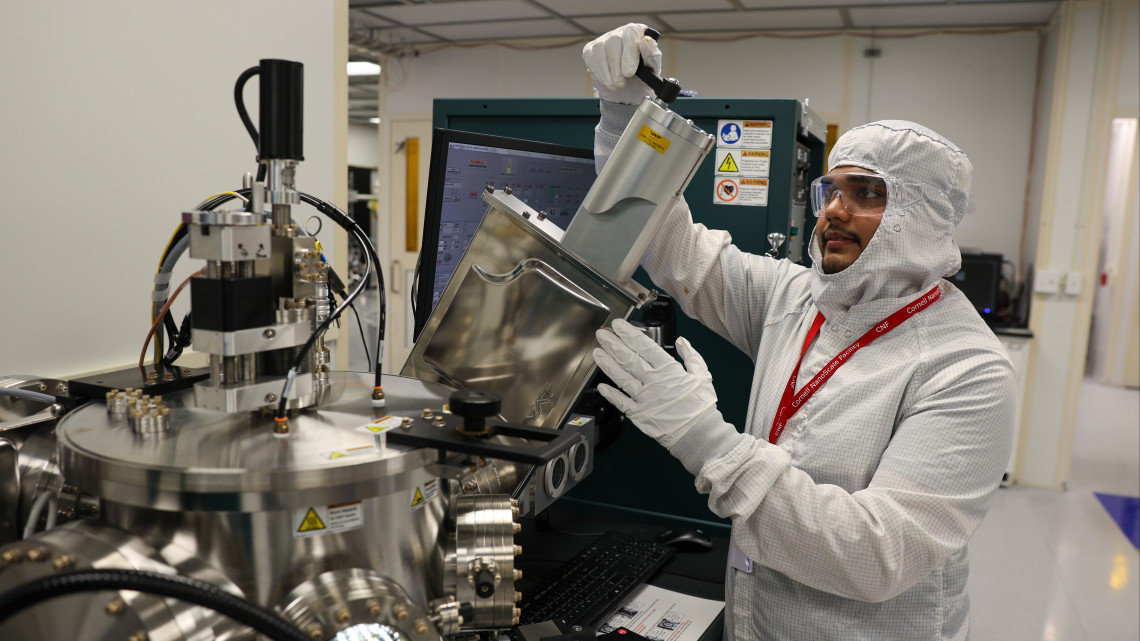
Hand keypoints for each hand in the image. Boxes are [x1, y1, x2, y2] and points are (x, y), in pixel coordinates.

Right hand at [582, 23, 661, 104]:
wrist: (628, 94)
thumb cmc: (642, 78)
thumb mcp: (652, 70)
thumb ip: (652, 56)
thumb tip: (647, 41)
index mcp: (637, 33)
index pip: (631, 32)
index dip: (629, 52)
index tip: (629, 73)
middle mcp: (620, 32)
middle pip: (614, 40)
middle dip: (617, 65)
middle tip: (622, 83)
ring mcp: (604, 40)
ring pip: (600, 49)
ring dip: (608, 72)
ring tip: (616, 84)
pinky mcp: (591, 50)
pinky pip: (591, 58)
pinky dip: (599, 73)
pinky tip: (607, 80)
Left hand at [593, 319, 716, 446]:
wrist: (698, 433)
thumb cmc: (701, 406)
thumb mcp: (702, 376)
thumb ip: (691, 356)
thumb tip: (682, 341)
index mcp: (669, 370)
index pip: (645, 347)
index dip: (630, 335)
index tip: (618, 326)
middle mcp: (653, 382)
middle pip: (629, 359)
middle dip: (613, 345)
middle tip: (601, 334)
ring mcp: (644, 398)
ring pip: (622, 378)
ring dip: (608, 364)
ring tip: (597, 353)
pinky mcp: (639, 414)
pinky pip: (622, 402)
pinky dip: (611, 395)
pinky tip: (601, 386)